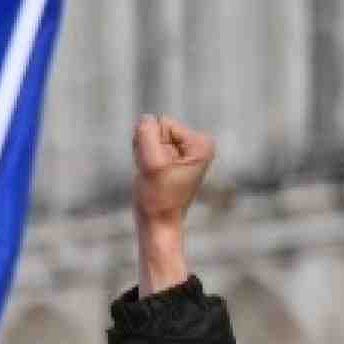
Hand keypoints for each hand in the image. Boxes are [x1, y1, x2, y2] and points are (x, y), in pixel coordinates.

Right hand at [132, 114, 213, 293]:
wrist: (157, 224)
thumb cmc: (158, 198)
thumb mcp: (152, 163)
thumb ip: (147, 133)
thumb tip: (145, 119)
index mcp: (201, 144)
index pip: (163, 123)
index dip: (153, 147)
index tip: (161, 171)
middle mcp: (196, 144)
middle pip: (156, 127)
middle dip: (148, 149)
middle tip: (156, 175)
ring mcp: (182, 150)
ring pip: (148, 136)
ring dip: (144, 155)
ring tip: (154, 176)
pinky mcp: (170, 157)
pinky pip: (145, 144)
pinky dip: (142, 159)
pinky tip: (150, 176)